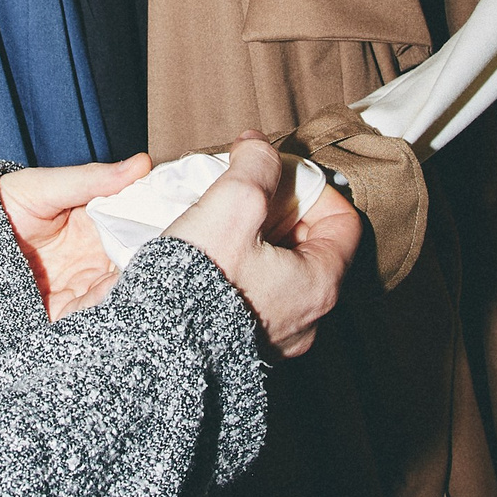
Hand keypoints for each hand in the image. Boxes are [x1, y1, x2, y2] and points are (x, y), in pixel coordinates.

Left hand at [0, 153, 152, 320]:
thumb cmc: (3, 205)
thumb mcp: (45, 187)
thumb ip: (92, 179)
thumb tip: (140, 164)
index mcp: (99, 226)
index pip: (141, 231)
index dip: (160, 232)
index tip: (175, 230)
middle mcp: (96, 259)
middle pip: (137, 267)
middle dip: (152, 268)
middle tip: (166, 263)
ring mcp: (81, 286)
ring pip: (120, 294)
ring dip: (132, 293)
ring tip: (142, 286)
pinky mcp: (63, 312)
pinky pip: (91, 316)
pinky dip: (103, 313)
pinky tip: (111, 304)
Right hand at [169, 134, 360, 358]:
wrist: (153, 347)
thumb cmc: (198, 281)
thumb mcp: (235, 202)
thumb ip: (258, 165)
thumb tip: (260, 149)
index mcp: (319, 285)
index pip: (344, 222)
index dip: (314, 188)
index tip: (279, 175)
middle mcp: (307, 318)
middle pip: (310, 245)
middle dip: (280, 210)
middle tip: (246, 192)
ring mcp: (276, 336)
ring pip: (281, 270)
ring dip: (257, 239)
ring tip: (223, 220)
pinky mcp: (244, 345)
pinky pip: (255, 296)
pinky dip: (240, 269)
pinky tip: (210, 255)